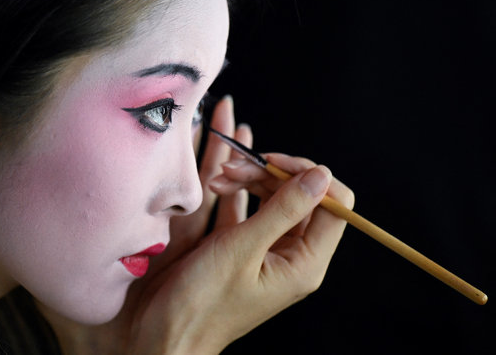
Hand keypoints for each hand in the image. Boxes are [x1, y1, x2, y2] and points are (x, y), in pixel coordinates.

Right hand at [38, 97, 353, 354]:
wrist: (162, 334)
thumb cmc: (201, 302)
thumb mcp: (242, 250)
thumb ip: (282, 209)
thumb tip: (320, 174)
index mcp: (304, 261)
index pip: (333, 204)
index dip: (308, 175)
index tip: (274, 160)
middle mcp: (288, 254)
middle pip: (295, 194)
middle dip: (266, 173)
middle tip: (232, 169)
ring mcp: (262, 248)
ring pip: (267, 196)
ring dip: (245, 178)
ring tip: (218, 174)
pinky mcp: (237, 246)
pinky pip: (243, 207)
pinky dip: (234, 187)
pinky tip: (224, 163)